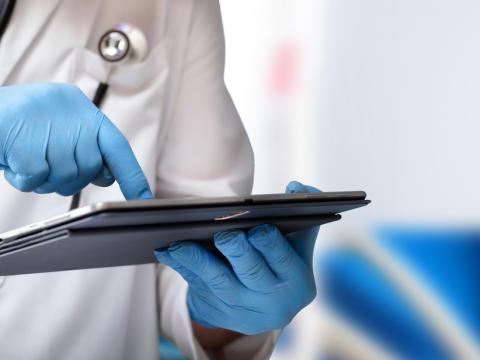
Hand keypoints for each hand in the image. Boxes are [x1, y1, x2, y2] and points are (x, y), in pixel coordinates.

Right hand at [0, 83, 151, 198]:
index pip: (118, 148)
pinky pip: (37, 179)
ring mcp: (52, 130)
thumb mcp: (56, 128)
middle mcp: (75, 116)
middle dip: (66, 176)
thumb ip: (83, 147)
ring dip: (43, 177)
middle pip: (88, 170)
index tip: (145, 199)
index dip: (132, 176)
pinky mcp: (29, 146)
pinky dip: (22, 177)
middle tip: (42, 159)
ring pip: (64, 178)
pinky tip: (12, 157)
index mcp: (84, 112)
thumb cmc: (18, 121)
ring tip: (24, 154)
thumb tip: (106, 175)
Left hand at [155, 181, 319, 334]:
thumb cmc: (282, 265)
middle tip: (224, 234)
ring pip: (219, 283)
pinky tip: (167, 251)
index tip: (257, 228)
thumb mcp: (298, 245)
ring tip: (179, 244)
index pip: (282, 259)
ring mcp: (243, 309)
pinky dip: (182, 268)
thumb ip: (302, 212)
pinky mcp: (218, 312)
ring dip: (198, 262)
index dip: (269, 243)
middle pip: (251, 273)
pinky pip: (197, 288)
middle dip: (237, 252)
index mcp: (296, 282)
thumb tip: (296, 188)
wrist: (266, 307)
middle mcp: (271, 300)